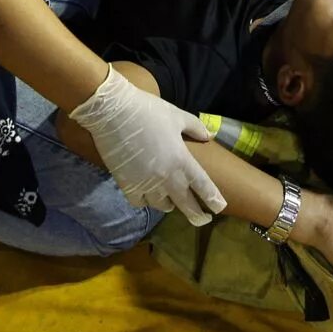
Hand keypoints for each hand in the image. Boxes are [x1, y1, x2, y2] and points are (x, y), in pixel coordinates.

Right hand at [68, 67, 225, 224]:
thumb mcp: (177, 115)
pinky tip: (147, 196)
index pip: (203, 186)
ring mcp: (146, 184)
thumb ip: (195, 127)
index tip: (219, 208)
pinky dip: (145, 201)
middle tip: (202, 220)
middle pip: (185, 204)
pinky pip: (140, 203)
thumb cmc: (148, 111)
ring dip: (169, 204)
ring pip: (162, 206)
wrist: (113, 113)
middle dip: (196, 215)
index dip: (213, 199)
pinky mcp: (127, 185)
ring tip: (171, 201)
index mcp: (182, 160)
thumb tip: (208, 135)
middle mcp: (166, 177)